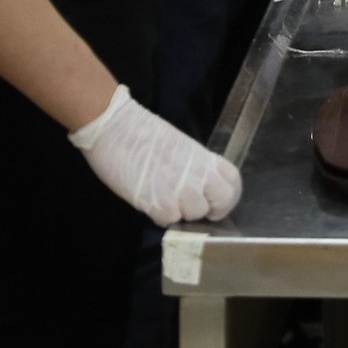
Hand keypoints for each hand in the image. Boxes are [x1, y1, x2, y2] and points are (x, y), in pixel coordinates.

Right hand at [68, 84, 242, 223]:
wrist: (114, 127)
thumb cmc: (142, 132)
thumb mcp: (179, 146)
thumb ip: (193, 166)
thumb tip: (196, 186)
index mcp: (203, 157)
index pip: (232, 181)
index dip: (228, 196)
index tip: (216, 202)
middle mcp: (198, 173)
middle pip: (222, 200)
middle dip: (210, 208)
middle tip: (191, 207)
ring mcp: (180, 189)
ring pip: (195, 214)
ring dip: (181, 212)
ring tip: (164, 200)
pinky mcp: (158, 202)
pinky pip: (169, 220)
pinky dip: (160, 216)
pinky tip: (150, 203)